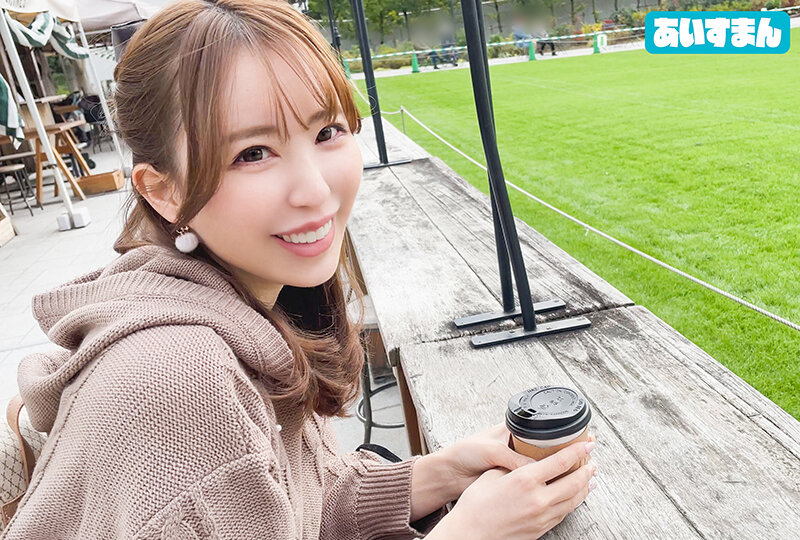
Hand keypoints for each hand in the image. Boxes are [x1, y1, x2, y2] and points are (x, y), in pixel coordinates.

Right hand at [430, 440, 597, 539]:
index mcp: (525, 480)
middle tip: (592, 461)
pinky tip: (573, 497)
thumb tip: (525, 459)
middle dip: (587, 470)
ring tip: (589, 478)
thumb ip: (513, 465)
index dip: (577, 451)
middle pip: (574, 482)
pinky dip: (573, 502)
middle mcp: (538, 499)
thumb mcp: (492, 475)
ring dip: (585, 487)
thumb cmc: (476, 506)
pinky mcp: (541, 529)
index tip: (587, 445)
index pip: (560, 461)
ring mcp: (542, 516)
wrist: (470, 534)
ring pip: (573, 500)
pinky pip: (564, 513)